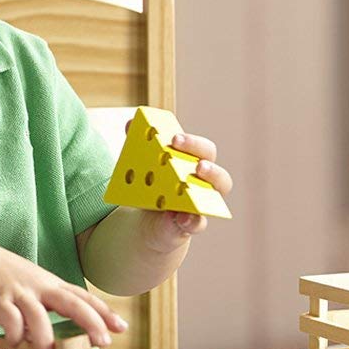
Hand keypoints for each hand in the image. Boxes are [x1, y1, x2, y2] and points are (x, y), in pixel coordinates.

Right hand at [0, 233, 126, 348]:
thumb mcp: (30, 283)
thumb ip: (45, 304)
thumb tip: (56, 332)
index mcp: (49, 283)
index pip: (83, 297)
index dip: (103, 312)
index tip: (121, 326)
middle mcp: (38, 286)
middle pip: (71, 303)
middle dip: (90, 322)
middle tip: (104, 341)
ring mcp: (17, 292)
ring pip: (38, 317)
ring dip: (45, 340)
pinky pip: (9, 320)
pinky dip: (14, 335)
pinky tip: (14, 343)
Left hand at [130, 123, 232, 253]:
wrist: (150, 217)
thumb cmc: (153, 182)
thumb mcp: (145, 163)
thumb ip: (139, 144)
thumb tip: (131, 123)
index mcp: (195, 163)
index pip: (204, 150)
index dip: (193, 143)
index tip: (175, 139)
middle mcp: (204, 184)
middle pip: (217, 173)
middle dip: (207, 167)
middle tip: (195, 165)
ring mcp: (201, 206)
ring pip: (214, 199)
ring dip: (203, 195)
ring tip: (188, 186)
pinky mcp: (191, 224)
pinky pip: (197, 223)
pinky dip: (191, 220)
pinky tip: (179, 217)